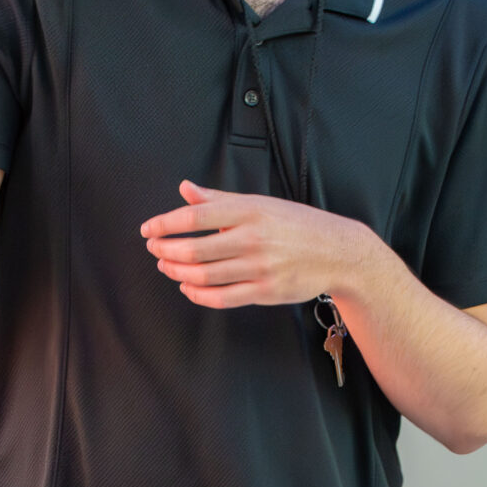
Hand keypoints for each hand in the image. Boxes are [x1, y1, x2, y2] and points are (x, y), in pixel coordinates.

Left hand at [141, 182, 380, 308]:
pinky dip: (198, 294)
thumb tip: (185, 189)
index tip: (148, 230)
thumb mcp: (260, 203)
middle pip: (195, 249)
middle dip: (166, 250)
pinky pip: (221, 298)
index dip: (166, 224)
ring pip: (204, 275)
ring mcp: (259, 268)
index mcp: (250, 211)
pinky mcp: (265, 292)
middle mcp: (253, 238)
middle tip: (154, 249)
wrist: (338, 252)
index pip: (196, 216)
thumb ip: (219, 200)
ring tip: (166, 266)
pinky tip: (187, 287)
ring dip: (177, 272)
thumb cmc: (295, 224)